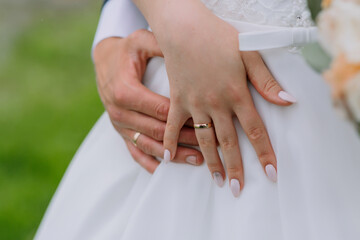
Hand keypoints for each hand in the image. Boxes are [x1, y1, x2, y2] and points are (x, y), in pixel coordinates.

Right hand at [93, 30, 203, 172]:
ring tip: (198, 160)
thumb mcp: (140, 42)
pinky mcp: (120, 132)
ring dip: (174, 155)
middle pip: (159, 131)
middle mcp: (120, 113)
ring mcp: (119, 126)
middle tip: (212, 146)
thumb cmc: (126, 52)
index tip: (208, 123)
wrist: (103, 62)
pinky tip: (167, 170)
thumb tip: (190, 48)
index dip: (185, 119)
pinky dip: (151, 163)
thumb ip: (161, 46)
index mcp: (125, 92)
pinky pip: (135, 152)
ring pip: (149, 145)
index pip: (161, 111)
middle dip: (186, 139)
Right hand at [133, 0, 295, 195]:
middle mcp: (216, 104)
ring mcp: (195, 104)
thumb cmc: (219, 38)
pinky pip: (173, 125)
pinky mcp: (177, 100)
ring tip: (216, 181)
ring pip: (205, 139)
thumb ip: (268, 81)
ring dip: (211, 162)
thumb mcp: (250, 53)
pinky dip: (171, 141)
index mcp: (237, 93)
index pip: (255, 130)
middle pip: (229, 142)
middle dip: (236, 168)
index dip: (264, 153)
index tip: (271, 174)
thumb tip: (288, 101)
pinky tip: (169, 157)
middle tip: (237, 189)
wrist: (186, 29)